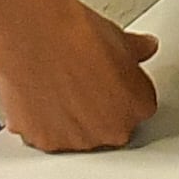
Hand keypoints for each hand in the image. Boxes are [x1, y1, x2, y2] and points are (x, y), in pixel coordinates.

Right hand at [0, 0, 158, 151]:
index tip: (109, 80)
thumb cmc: (74, 37)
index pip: (137, 107)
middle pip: (108, 127)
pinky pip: (45, 136)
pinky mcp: (44, 142)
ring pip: (75, 136)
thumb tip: (143, 48)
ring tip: (58, 87)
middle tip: (82, 84)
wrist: (35, 37)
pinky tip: (39, 96)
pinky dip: (41, 122)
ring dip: (69, 119)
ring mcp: (78, 140)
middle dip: (97, 110)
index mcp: (138, 107)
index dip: (121, 92)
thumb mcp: (119, 37)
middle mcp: (111, 130)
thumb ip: (137, 51)